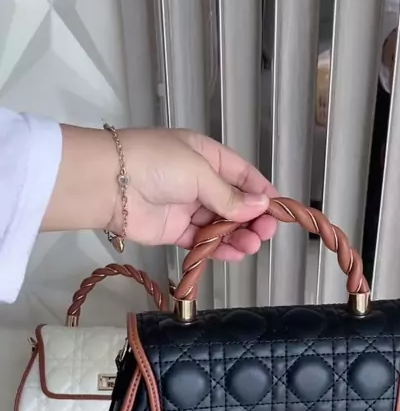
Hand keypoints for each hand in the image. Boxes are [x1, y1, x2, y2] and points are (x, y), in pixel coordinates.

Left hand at [42, 126, 277, 262]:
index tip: (279, 209)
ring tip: (252, 245)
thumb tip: (260, 205)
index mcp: (205, 156)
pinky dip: (219, 249)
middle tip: (266, 233)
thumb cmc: (154, 164)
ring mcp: (186, 207)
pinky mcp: (175, 231)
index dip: (261, 191)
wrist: (109, 184)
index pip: (241, 174)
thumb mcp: (199, 172)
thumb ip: (229, 195)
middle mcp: (198, 181)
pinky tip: (235, 254)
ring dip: (238, 236)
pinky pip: (202, 242)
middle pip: (234, 203)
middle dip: (252, 218)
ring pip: (220, 225)